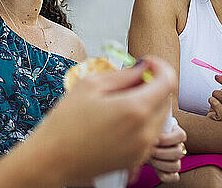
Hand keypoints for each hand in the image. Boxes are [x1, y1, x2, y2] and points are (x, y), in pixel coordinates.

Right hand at [33, 57, 175, 185]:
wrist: (53, 159)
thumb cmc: (65, 123)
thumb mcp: (90, 86)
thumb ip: (122, 75)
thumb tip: (142, 67)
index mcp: (134, 109)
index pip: (167, 81)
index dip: (160, 66)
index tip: (148, 63)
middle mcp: (144, 131)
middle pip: (166, 99)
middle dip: (154, 84)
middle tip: (131, 79)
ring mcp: (142, 148)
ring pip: (160, 117)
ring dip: (149, 103)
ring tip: (121, 99)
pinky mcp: (137, 159)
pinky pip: (151, 134)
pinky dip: (143, 121)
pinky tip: (119, 118)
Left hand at [148, 124, 186, 183]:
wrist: (139, 140)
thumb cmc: (144, 130)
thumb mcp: (148, 125)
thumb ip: (150, 124)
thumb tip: (147, 125)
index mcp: (175, 133)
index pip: (181, 136)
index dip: (167, 139)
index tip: (154, 139)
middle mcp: (178, 147)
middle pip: (178, 153)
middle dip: (160, 152)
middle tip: (149, 150)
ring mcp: (175, 160)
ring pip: (176, 166)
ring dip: (160, 163)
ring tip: (149, 158)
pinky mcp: (170, 171)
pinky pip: (174, 177)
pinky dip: (165, 176)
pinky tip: (156, 170)